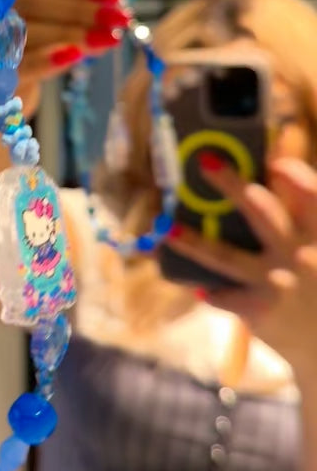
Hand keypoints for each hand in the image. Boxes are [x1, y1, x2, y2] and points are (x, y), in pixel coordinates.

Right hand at [0, 0, 128, 112]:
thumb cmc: (22, 56)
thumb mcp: (46, 25)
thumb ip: (71, 4)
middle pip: (27, 5)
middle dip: (78, 10)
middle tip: (117, 19)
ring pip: (22, 35)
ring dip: (70, 35)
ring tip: (106, 39)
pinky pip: (12, 68)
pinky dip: (46, 60)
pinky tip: (75, 57)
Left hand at [165, 155, 316, 369]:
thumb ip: (303, 221)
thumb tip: (275, 170)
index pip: (312, 193)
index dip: (292, 173)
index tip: (271, 159)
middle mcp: (301, 255)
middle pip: (261, 211)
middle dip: (231, 184)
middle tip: (205, 162)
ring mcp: (277, 283)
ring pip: (225, 256)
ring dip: (193, 241)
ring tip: (168, 229)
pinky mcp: (259, 311)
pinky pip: (222, 295)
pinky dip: (209, 291)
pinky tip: (196, 287)